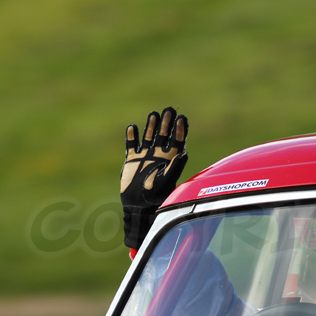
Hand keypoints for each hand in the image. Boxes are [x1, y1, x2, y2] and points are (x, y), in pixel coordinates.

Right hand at [120, 107, 188, 249]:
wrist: (139, 205)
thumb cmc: (156, 195)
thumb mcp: (167, 180)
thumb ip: (175, 166)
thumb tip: (184, 153)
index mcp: (170, 159)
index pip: (177, 140)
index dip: (180, 129)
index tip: (181, 118)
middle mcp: (159, 155)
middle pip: (164, 135)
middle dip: (167, 123)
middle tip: (169, 110)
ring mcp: (145, 155)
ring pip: (148, 136)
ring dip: (151, 126)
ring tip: (154, 114)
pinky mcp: (132, 159)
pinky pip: (131, 145)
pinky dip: (131, 136)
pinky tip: (132, 127)